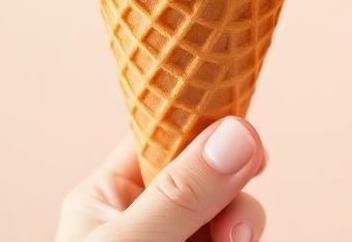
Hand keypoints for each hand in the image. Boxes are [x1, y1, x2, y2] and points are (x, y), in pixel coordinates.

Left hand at [56, 117, 266, 241]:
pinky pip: (236, 234)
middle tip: (240, 203)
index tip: (244, 121)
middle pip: (208, 170)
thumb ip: (181, 194)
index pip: (161, 134)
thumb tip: (237, 132)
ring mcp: (176, 239)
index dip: (203, 122)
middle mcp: (144, 216)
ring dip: (244, 220)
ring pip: (230, 208)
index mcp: (106, 196)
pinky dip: (245, 236)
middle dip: (233, 184)